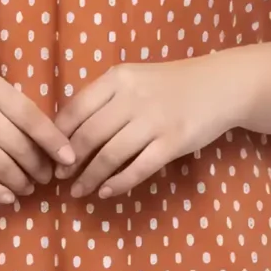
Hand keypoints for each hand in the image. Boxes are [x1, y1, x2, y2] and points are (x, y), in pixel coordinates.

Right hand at [0, 61, 75, 205]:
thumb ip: (11, 108)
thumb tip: (49, 143)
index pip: (31, 117)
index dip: (53, 141)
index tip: (69, 160)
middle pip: (17, 145)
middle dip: (37, 167)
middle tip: (45, 178)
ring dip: (19, 181)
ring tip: (28, 187)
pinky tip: (7, 196)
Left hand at [56, 53, 251, 199]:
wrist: (222, 85)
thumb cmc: (172, 85)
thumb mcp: (135, 79)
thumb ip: (105, 99)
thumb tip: (68, 131)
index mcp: (118, 78)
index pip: (76, 109)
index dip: (57, 136)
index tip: (48, 154)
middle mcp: (133, 97)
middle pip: (89, 135)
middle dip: (69, 161)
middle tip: (59, 177)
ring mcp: (154, 120)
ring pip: (110, 155)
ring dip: (90, 177)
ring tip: (79, 190)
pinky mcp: (173, 142)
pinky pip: (138, 168)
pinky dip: (119, 183)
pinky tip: (107, 192)